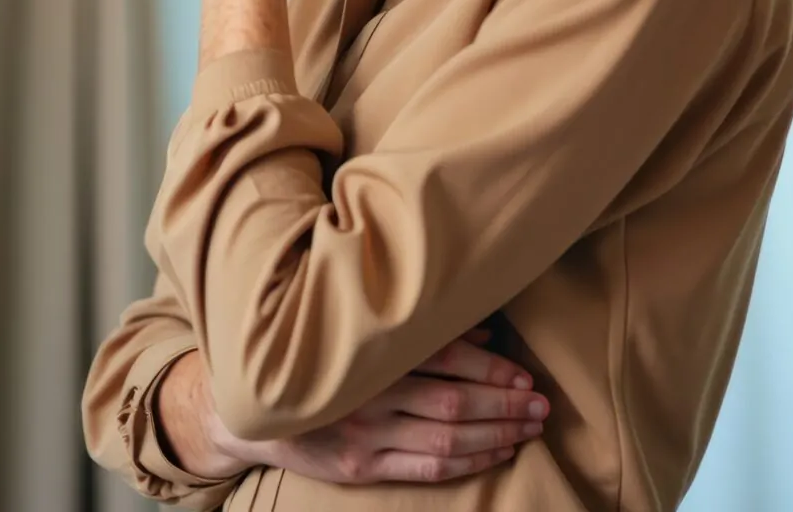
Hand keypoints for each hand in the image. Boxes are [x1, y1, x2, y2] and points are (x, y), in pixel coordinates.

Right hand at [159, 331, 549, 485]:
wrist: (252, 408)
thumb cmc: (312, 360)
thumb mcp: (352, 335)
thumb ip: (415, 331)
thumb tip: (481, 326)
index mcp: (365, 353)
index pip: (438, 358)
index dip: (485, 366)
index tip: (520, 372)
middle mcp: (365, 394)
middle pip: (450, 402)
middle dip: (503, 403)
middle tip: (540, 403)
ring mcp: (363, 435)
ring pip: (446, 438)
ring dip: (496, 433)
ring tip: (530, 426)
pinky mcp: (360, 466)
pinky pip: (427, 467)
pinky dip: (470, 460)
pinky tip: (498, 451)